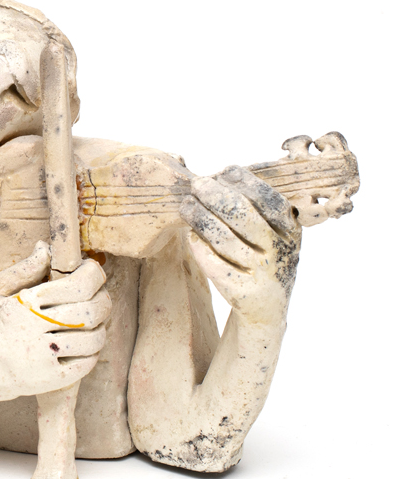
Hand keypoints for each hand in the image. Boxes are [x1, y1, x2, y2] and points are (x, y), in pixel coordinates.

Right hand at [0, 243, 110, 405]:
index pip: (77, 286)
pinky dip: (93, 350)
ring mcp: (44, 359)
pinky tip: (85, 341)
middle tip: (100, 295)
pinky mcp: (50, 381)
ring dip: (101, 326)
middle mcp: (34, 332)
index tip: (93, 270)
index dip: (94, 275)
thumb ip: (24, 269)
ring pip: (93, 339)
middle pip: (91, 312)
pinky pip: (86, 364)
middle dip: (104, 299)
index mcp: (24, 305)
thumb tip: (47, 248)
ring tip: (93, 319)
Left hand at [180, 166, 300, 326]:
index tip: (225, 172)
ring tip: (186, 205)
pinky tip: (191, 235)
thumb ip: (255, 208)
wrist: (267, 307)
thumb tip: (219, 177)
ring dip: (200, 217)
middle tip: (197, 184)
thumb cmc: (264, 257)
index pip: (270, 200)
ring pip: (224, 239)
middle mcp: (280, 251)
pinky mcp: (243, 292)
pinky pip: (214, 264)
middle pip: (243, 217)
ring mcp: (262, 273)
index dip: (247, 183)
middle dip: (216, 196)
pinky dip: (200, 247)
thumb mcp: (273, 233)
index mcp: (291, 230)